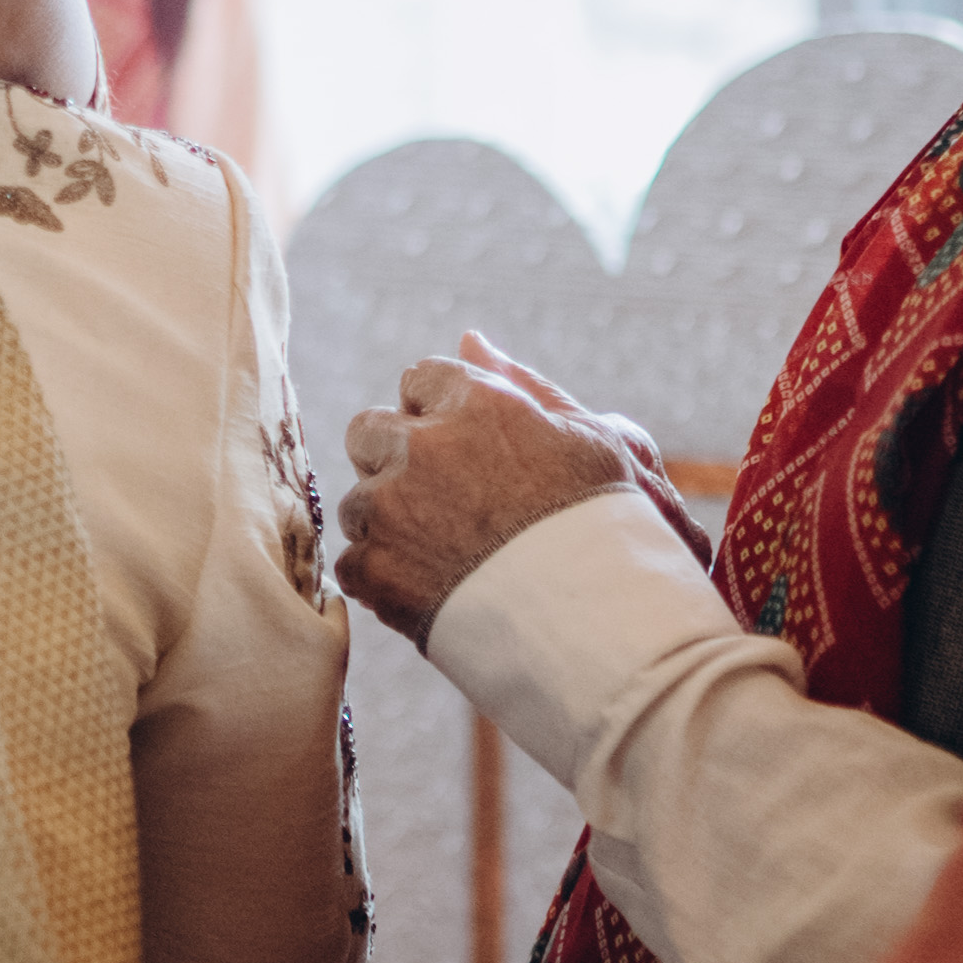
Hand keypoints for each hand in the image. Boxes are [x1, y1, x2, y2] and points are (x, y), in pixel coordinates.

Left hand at [335, 332, 640, 641]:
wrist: (600, 623)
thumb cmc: (608, 527)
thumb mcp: (589, 439)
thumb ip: (521, 384)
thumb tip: (470, 338)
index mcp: (474, 404)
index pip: (421, 379)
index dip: (438, 415)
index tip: (463, 450)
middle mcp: (421, 447)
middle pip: (368, 431)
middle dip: (392, 459)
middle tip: (441, 501)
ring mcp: (390, 509)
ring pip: (356, 502)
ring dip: (387, 524)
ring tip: (447, 558)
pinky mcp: (375, 571)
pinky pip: (353, 564)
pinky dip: (383, 581)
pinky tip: (430, 593)